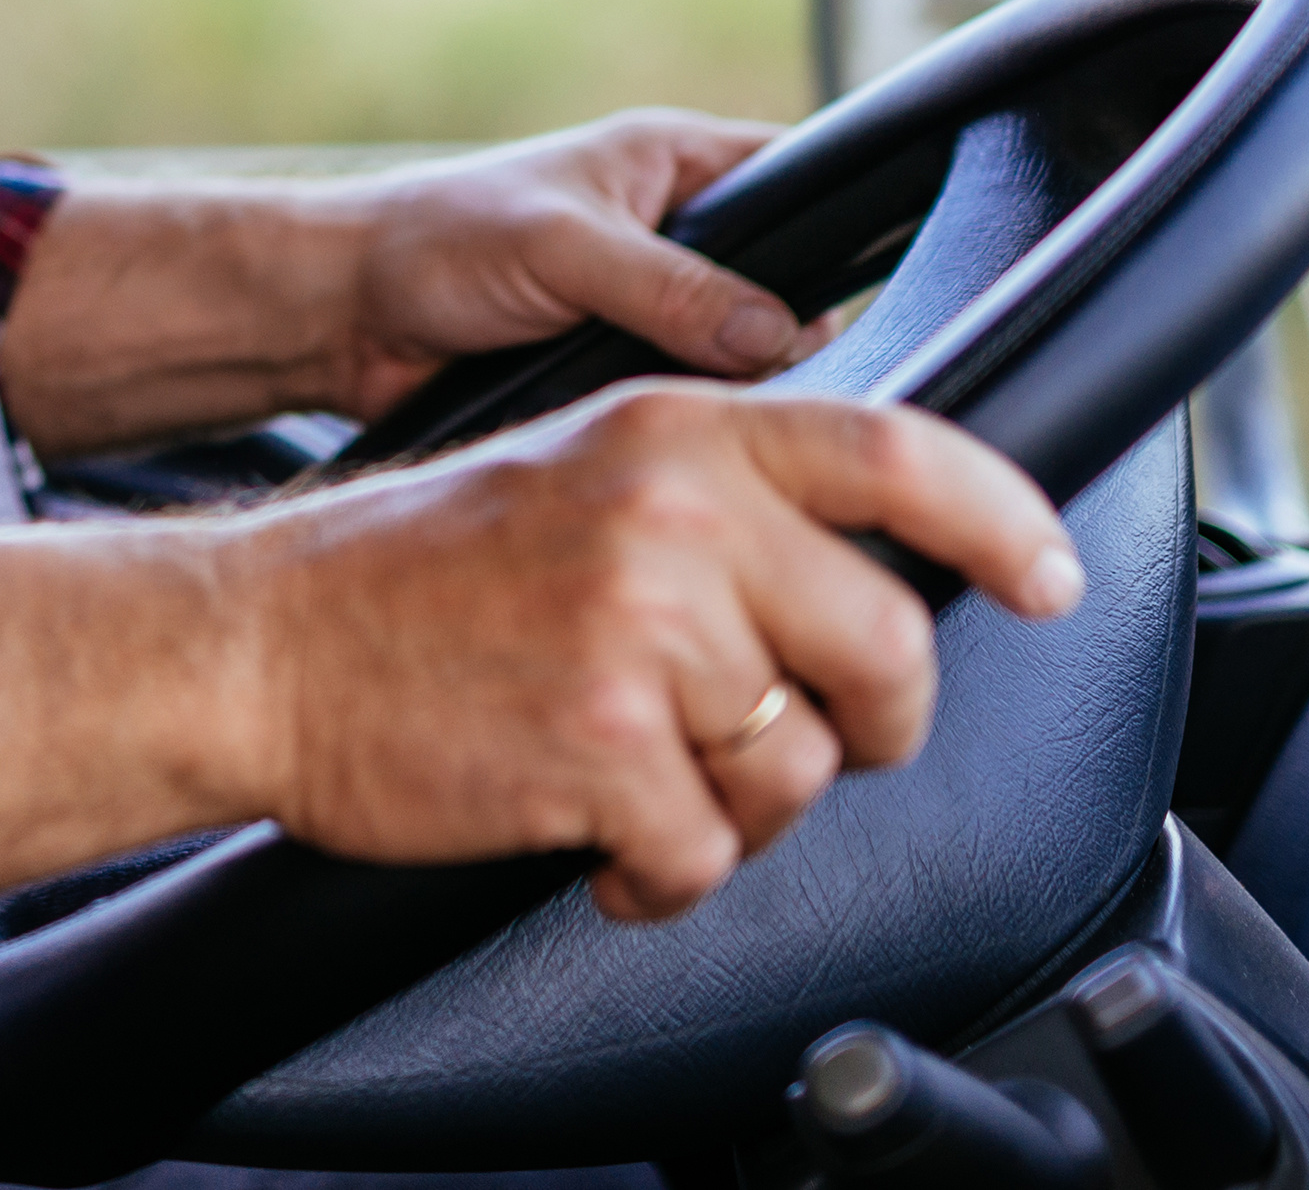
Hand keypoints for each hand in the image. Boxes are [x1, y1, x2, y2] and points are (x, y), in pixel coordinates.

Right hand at [230, 380, 1081, 920]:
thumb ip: (723, 494)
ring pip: (801, 768)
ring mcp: (639, 633)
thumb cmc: (416, 572)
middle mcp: (673, 516)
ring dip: (741, 807)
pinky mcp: (601, 751)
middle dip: (869, 720)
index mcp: (676, 431)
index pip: (898, 451)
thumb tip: (873, 566)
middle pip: (884, 646)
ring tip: (651, 785)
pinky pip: (708, 855)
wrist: (261, 641)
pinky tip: (602, 844)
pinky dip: (664, 877)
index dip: (1002, 517)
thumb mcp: (582, 466)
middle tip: (796, 735)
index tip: (1047, 575)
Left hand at [319, 107, 809, 419]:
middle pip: (787, 289)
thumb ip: (672, 288)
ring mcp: (653, 309)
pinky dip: (694, 429)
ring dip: (740, 394)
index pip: (800, 182)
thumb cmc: (435, 241)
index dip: (843, 236)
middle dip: (796, 340)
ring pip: (744, 360)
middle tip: (795, 388)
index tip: (864, 302)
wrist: (342, 316)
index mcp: (677, 164)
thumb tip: (778, 334)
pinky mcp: (622, 373)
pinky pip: (689, 406)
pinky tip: (695, 456)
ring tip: (739, 426)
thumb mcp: (565, 250)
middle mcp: (677, 235)